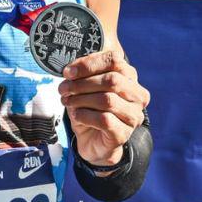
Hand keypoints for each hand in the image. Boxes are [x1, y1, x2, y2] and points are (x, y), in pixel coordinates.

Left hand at [59, 50, 150, 166]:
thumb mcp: (84, 89)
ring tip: (67, 101)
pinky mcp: (123, 133)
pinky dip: (84, 115)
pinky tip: (76, 115)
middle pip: (112, 80)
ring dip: (80, 99)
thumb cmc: (89, 110)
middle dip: (82, 83)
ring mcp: (133, 115)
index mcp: (130, 79)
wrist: (93, 141)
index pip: (115, 61)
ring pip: (107, 100)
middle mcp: (137, 96)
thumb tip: (70, 70)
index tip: (68, 72)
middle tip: (63, 88)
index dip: (88, 64)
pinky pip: (103, 120)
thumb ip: (82, 76)